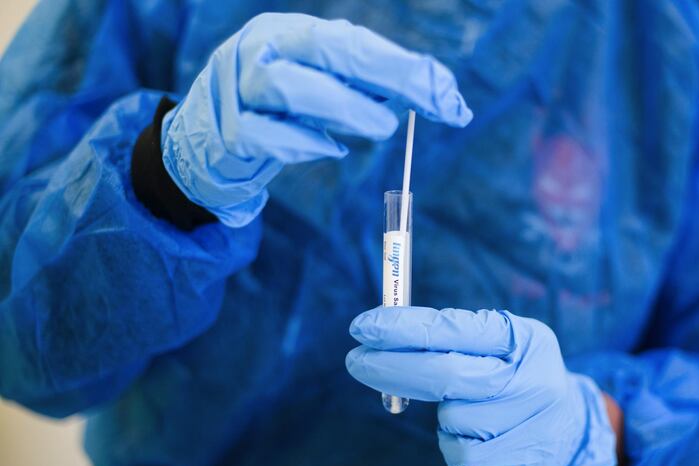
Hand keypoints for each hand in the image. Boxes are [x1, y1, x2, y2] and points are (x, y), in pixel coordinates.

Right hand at [162, 13, 472, 226]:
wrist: (201, 148)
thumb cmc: (273, 116)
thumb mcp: (316, 91)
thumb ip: (359, 89)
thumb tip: (430, 95)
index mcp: (289, 33)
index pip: (353, 41)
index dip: (403, 65)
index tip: (448, 92)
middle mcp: (261, 49)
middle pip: (328, 49)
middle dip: (388, 73)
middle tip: (433, 101)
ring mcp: (237, 88)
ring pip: (289, 86)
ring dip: (344, 107)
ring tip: (383, 128)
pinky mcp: (223, 132)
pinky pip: (261, 135)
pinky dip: (301, 143)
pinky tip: (331, 150)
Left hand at [346, 307, 617, 465]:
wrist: (572, 430)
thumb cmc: (516, 373)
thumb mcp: (500, 341)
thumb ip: (449, 334)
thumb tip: (380, 334)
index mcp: (524, 339)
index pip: (454, 328)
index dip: (403, 328)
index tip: (362, 326)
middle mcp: (531, 380)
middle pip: (444, 374)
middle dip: (391, 367)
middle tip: (356, 360)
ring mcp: (528, 426)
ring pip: (449, 417)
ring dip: (441, 411)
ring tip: (465, 403)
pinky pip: (458, 453)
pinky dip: (454, 441)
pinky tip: (475, 432)